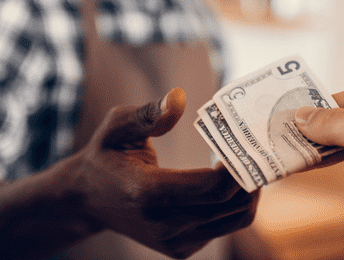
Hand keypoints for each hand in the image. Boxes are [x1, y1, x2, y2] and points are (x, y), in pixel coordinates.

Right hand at [72, 87, 258, 258]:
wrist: (88, 198)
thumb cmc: (105, 154)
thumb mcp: (116, 126)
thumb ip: (147, 114)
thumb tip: (180, 97)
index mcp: (148, 192)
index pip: (212, 189)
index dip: (239, 167)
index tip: (248, 141)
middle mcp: (164, 224)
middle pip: (230, 204)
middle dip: (251, 174)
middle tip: (256, 146)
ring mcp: (174, 241)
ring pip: (235, 219)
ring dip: (249, 189)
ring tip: (245, 159)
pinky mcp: (182, 248)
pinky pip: (225, 226)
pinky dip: (235, 202)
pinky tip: (226, 177)